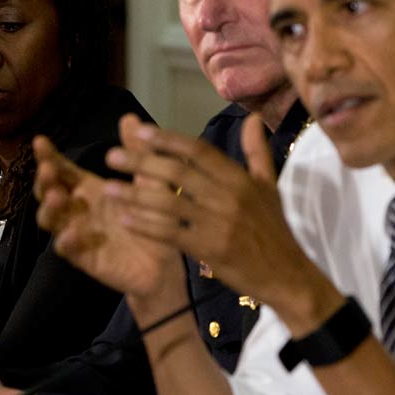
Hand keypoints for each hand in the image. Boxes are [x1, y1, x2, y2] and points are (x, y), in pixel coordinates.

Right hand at [34, 129, 182, 299]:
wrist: (165, 262)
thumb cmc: (153, 220)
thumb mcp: (149, 182)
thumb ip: (137, 153)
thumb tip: (129, 117)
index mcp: (89, 189)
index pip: (63, 170)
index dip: (49, 156)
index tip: (40, 141)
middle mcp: (77, 210)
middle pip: (49, 192)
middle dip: (44, 180)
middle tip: (47, 168)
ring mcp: (77, 233)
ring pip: (51, 219)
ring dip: (48, 208)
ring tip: (55, 197)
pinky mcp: (84, 258)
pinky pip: (68, 249)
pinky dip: (66, 241)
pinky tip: (72, 233)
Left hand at [99, 113, 318, 313]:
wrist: (287, 275)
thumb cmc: (273, 230)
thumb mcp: (268, 187)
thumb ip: (257, 152)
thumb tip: (253, 118)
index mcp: (240, 178)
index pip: (198, 150)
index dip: (167, 139)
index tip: (138, 131)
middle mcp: (229, 195)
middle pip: (178, 172)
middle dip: (141, 162)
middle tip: (110, 156)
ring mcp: (219, 222)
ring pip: (169, 202)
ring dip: (135, 194)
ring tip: (107, 188)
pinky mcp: (211, 248)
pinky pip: (171, 233)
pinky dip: (146, 226)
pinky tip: (124, 219)